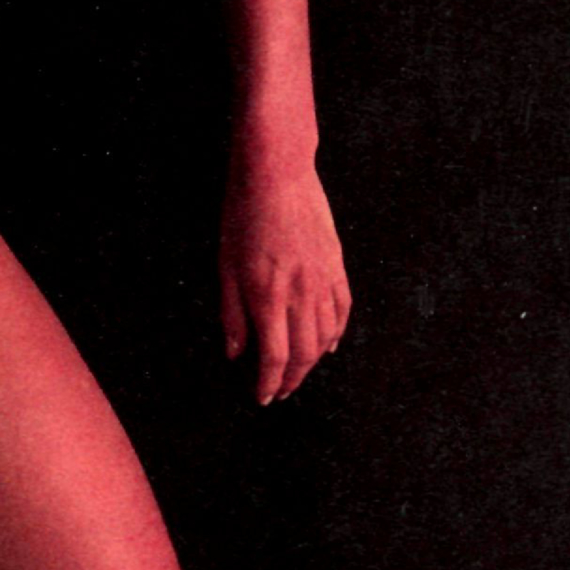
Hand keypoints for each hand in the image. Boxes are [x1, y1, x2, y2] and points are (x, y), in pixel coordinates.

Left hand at [219, 162, 350, 403]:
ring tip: (299, 371)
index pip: (274, 357)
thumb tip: (235, 352)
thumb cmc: (243, 213)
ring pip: (326, 337)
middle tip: (281, 391)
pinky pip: (343, 310)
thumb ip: (232, 313)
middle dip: (292, 379)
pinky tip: (330, 344)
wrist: (278, 173)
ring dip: (313, 361)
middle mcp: (300, 294)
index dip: (269, 383)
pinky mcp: (336, 265)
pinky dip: (337, 332)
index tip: (263, 396)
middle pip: (304, 354)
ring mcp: (323, 280)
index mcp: (268, 296)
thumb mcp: (226, 264)